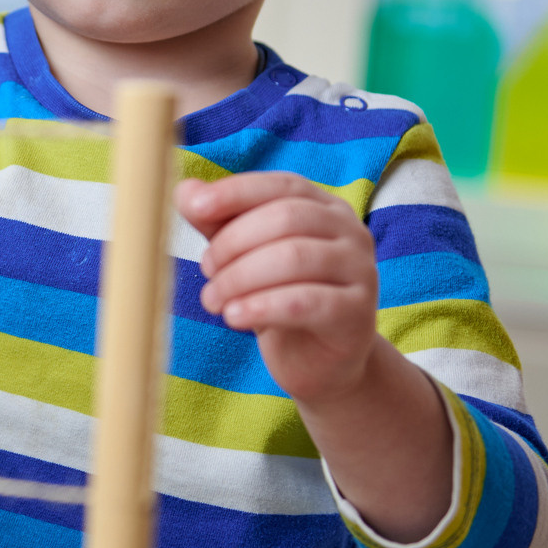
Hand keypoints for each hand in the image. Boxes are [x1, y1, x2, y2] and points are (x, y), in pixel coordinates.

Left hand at [178, 172, 379, 407]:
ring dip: (240, 277)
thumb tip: (185, 190)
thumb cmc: (278, 296)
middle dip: (233, 242)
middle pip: (285, 218)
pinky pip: (306, 302)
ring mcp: (361, 271)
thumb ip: (218, 221)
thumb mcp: (244, 255)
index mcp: (324, 207)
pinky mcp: (357, 314)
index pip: (281, 185)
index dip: (236, 192)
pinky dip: (262, 306)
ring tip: (212, 300)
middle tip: (206, 270)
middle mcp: (350, 232)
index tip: (194, 206)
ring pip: (294, 258)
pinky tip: (234, 316)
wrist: (317, 362)